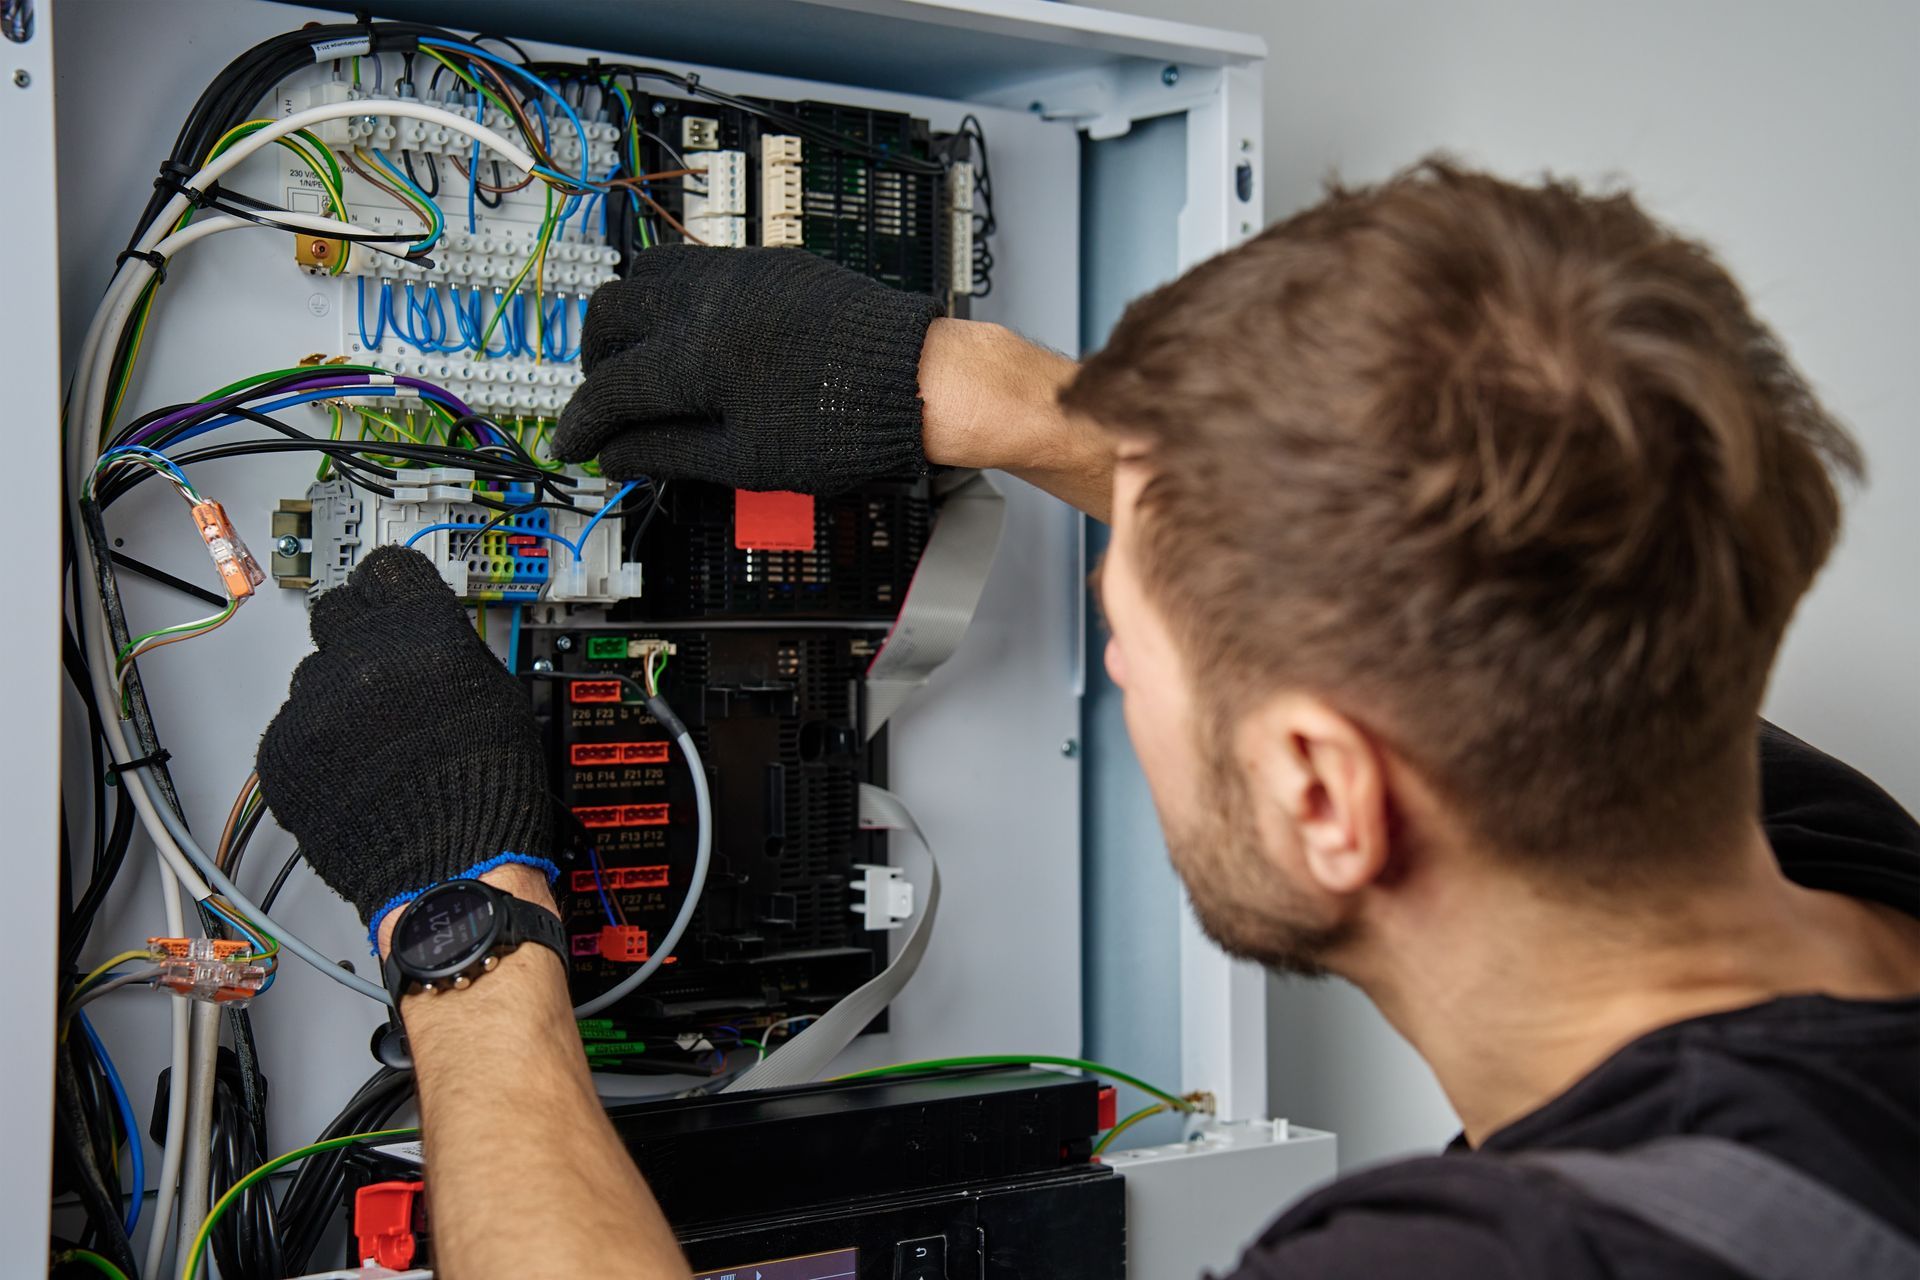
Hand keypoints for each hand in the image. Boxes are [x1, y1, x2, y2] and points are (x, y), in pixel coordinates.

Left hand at [256, 547, 557, 936]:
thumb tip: (425, 630)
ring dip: (336, 696)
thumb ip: (450, 648)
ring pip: (311, 675)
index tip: (387, 597)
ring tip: (374, 741)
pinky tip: (353, 772)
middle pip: (335, 612)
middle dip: (356, 635)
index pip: (385, 570)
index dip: (389, 588)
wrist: (451, 869)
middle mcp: (360, 658)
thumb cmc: (486, 792)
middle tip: (378, 669)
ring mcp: (313, 706)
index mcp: (420, 634)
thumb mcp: (497, 694)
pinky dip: (317, 745)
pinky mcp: (282, 752)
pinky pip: (292, 727)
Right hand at [554, 246, 943, 493]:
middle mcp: (704, 300)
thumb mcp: (744, 460)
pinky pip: (693, 265)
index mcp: (693, 355)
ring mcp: (735, 273)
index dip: (584, 425)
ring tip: (640, 360)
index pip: (609, 388)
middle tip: (605, 403)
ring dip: (628, 317)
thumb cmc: (844, 423)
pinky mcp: (766, 264)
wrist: (916, 380)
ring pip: (646, 274)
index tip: (576, 446)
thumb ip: (668, 453)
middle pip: (610, 315)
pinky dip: (671, 297)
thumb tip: (619, 456)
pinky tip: (689, 333)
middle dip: (595, 362)